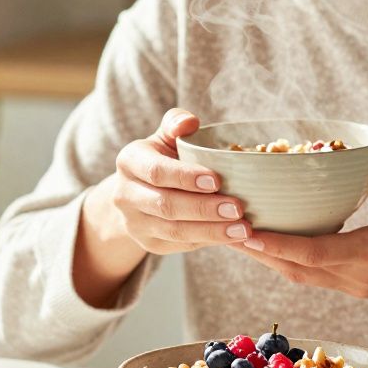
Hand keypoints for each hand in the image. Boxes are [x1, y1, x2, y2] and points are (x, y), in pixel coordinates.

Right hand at [98, 108, 251, 253]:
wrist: (140, 191)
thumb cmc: (164, 157)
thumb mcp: (166, 136)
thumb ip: (177, 123)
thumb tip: (189, 122)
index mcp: (129, 161)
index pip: (156, 171)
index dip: (185, 177)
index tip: (216, 180)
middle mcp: (125, 195)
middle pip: (165, 205)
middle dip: (204, 208)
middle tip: (237, 208)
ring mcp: (134, 223)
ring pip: (174, 231)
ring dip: (211, 231)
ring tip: (242, 229)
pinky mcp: (148, 244)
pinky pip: (180, 246)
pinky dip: (208, 241)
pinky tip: (232, 237)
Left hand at [238, 133, 367, 342]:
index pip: (314, 252)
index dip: (276, 244)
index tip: (244, 230)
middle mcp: (357, 277)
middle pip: (294, 268)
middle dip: (257, 251)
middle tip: (221, 227)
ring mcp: (355, 286)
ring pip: (299, 276)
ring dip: (267, 258)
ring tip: (235, 234)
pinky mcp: (355, 288)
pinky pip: (312, 276)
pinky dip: (287, 261)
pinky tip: (268, 244)